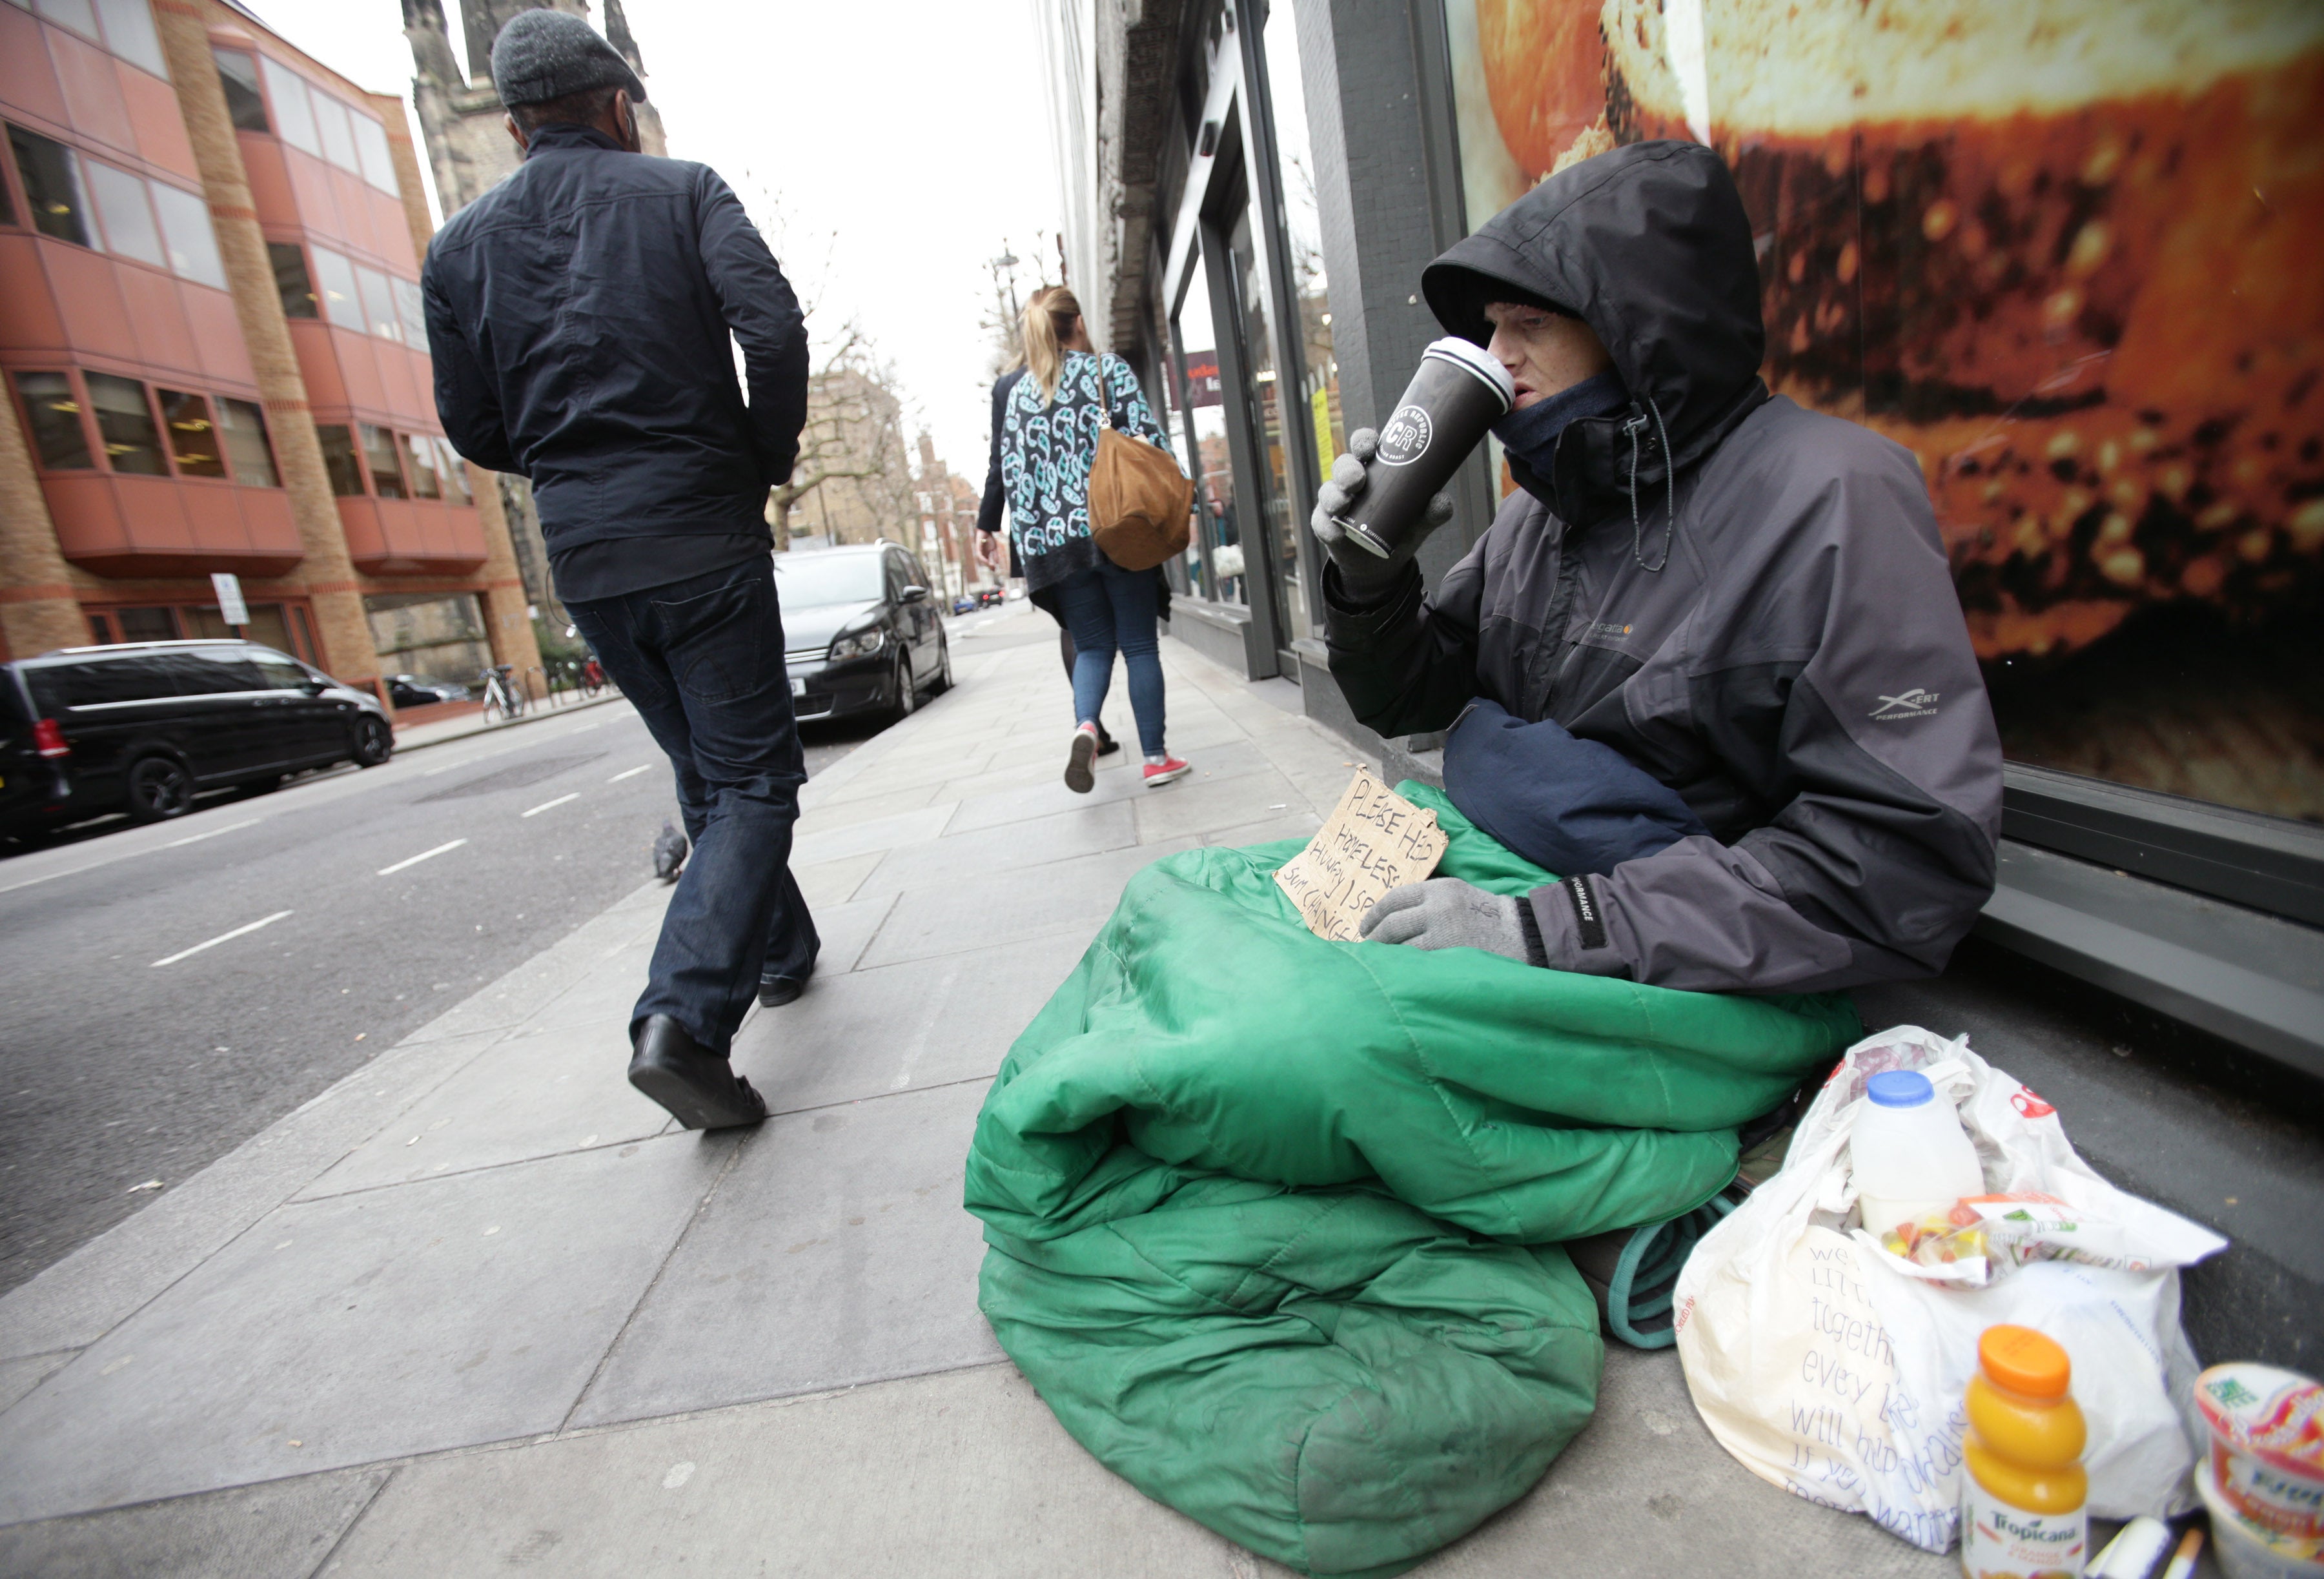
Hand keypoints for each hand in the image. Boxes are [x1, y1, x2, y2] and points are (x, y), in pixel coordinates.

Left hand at [974, 531, 1002, 569]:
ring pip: (981, 560)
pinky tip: (986, 561)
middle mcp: (982, 554)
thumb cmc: (990, 539)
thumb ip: (995, 555)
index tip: (995, 570)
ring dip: (986, 563)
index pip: (988, 562)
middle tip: (993, 569)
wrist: (986, 531)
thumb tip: (997, 563)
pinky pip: (979, 555)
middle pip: (985, 562)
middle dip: (989, 566)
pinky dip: (983, 558)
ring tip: (990, 566)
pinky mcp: (977, 549)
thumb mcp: (994, 548)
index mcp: (986, 554)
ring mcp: (979, 551)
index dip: (991, 566)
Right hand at [1310, 428, 1454, 591]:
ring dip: (1334, 496)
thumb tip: (1440, 500)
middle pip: (1343, 465)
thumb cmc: (1401, 527)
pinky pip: (1321, 523)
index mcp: (1374, 469)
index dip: (1364, 441)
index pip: (1364, 446)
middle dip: (1347, 470)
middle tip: (1357, 479)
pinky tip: (1336, 533)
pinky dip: (1328, 527)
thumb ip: (1434, 510)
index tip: (1371, 447)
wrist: (1382, 562)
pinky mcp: (1325, 526)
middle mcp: (1352, 482)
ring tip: (1344, 504)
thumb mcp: (1422, 519)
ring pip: (1328, 491)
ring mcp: (1336, 502)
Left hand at [1359, 877, 1529, 962]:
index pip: (1394, 899)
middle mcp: (1438, 906)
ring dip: (1388, 958)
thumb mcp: (1460, 896)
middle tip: (1368, 951)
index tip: (1363, 928)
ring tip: (1382, 966)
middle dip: (1375, 939)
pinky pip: (1417, 963)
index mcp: (1440, 888)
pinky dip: (1405, 969)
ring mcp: (1443, 932)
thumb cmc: (1491, 919)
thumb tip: (1392, 922)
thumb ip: (1429, 904)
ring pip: (1400, 947)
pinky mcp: (1449, 955)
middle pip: (1392, 924)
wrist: (1526, 935)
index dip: (1374, 915)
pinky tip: (1402, 974)